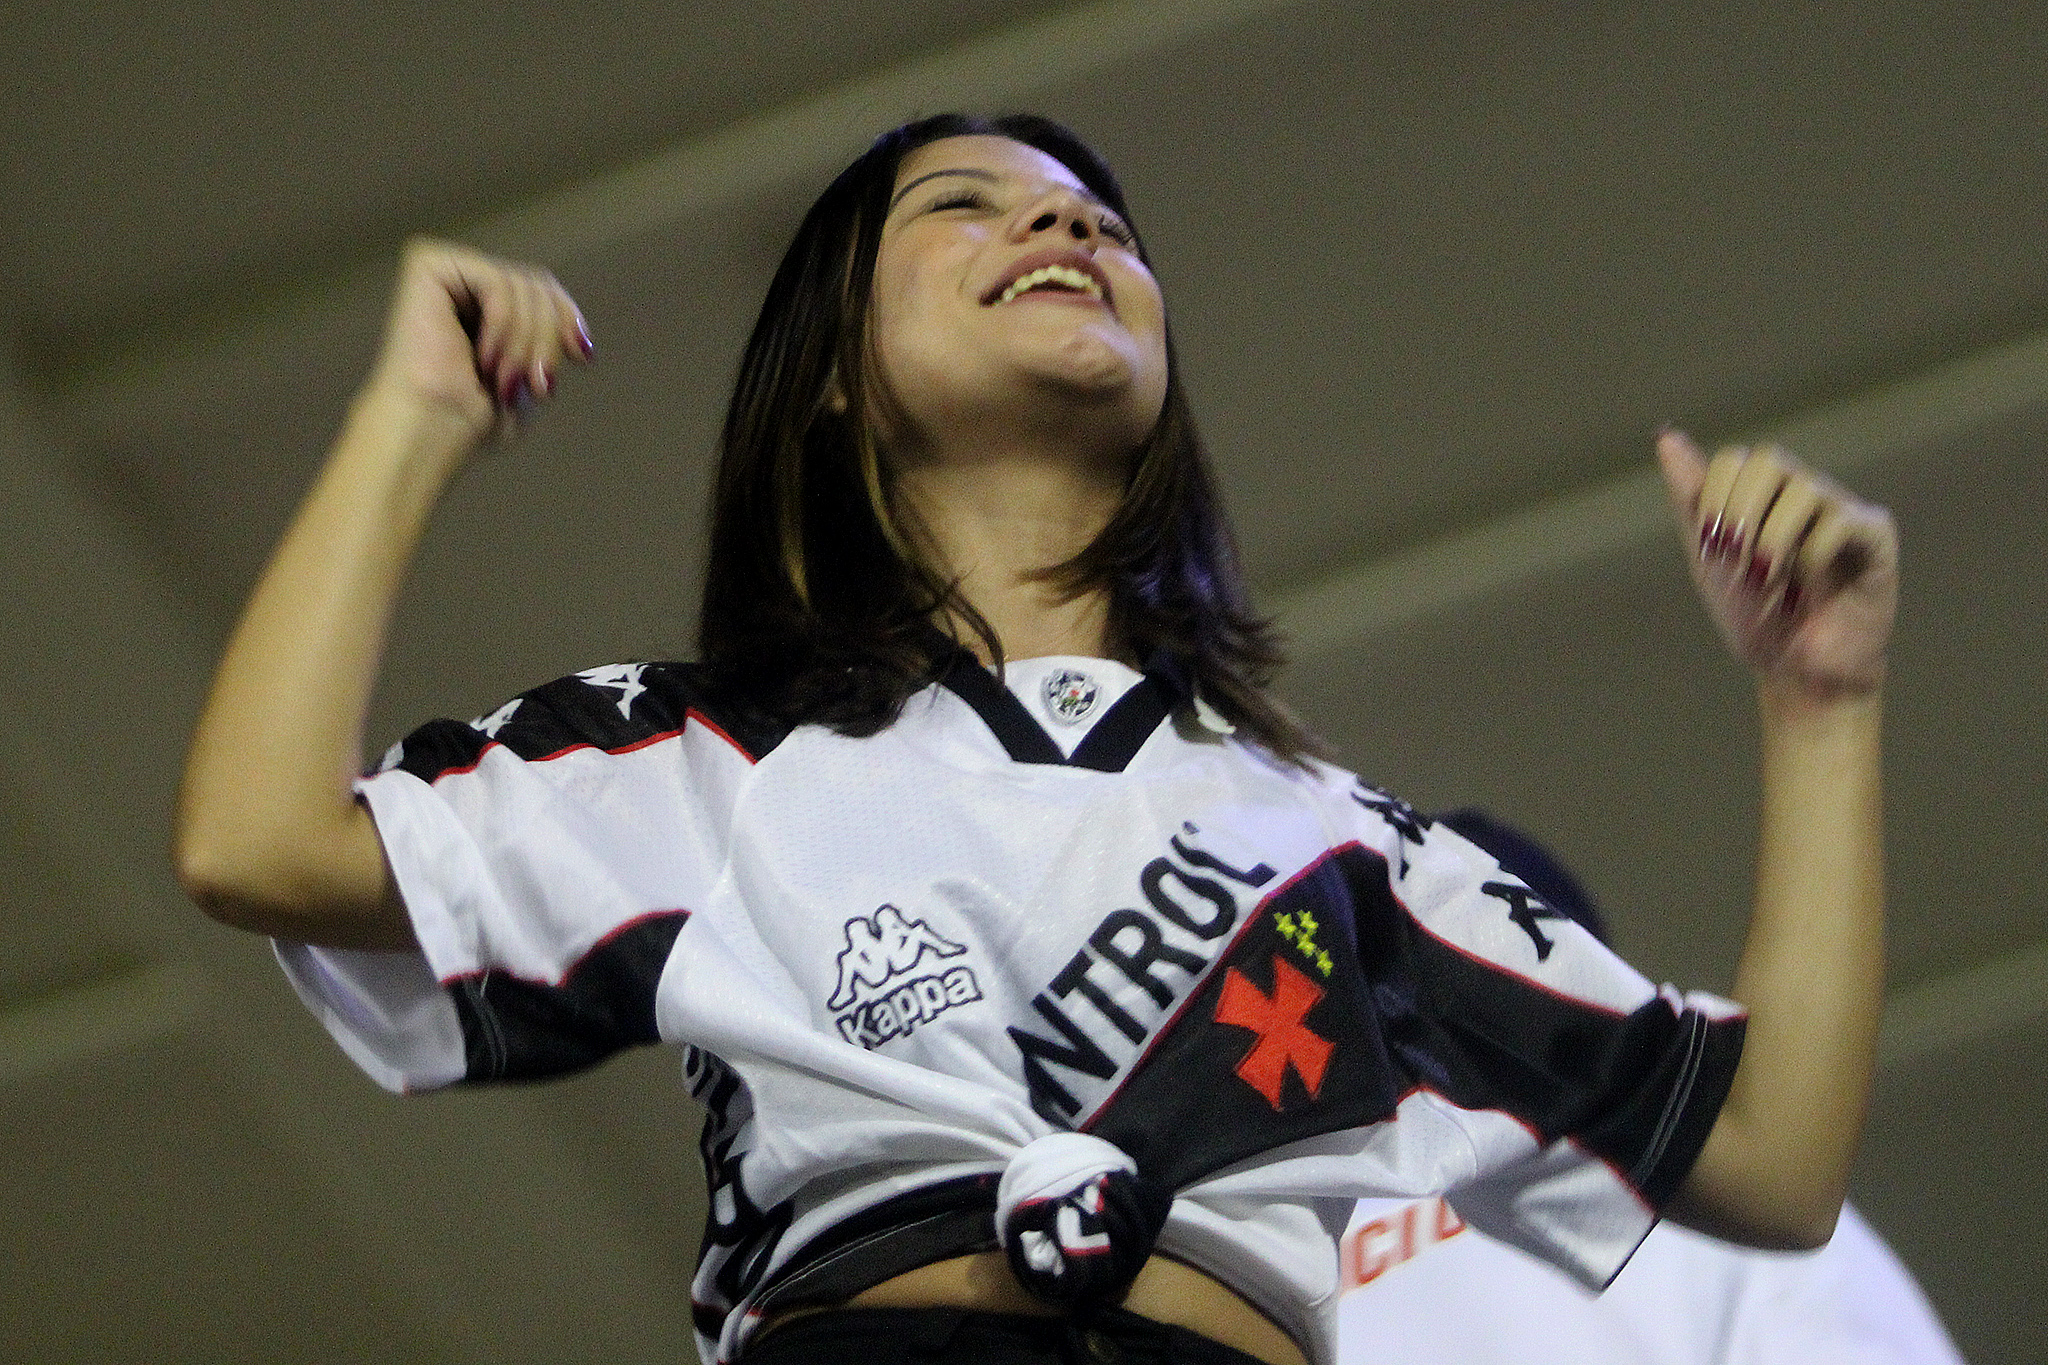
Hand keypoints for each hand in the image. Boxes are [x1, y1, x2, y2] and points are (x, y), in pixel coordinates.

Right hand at [363, 238, 591, 442]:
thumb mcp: (529, 376)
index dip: (567, 318)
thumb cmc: (472, 418)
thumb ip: (549, 339)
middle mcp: (462, 282)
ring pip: (524, 284)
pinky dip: (504, 326)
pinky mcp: (428, 265)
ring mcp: (446, 270)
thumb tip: (577, 330)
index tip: (582, 357)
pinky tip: (484, 359)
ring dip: (526, 342)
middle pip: (537, 284)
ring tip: (505, 382)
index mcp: (482, 305)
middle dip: (547, 338)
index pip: (543, 289)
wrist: (430, 432)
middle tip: (536, 386)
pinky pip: (497, 282)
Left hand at [1657, 430, 1896, 696]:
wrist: (1795, 670)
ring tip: (1767, 577)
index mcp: (1764, 497)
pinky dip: (1811, 554)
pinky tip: (1809, 581)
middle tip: (1735, 558)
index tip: (1711, 547)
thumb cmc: (1754, 616)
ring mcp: (1843, 512)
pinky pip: (1842, 522)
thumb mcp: (1709, 557)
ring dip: (1772, 537)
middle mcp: (1805, 495)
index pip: (1733, 461)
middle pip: (1769, 461)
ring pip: (1805, 488)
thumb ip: (1692, 499)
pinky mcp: (1876, 539)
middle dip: (1740, 511)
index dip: (1714, 499)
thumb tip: (1666, 435)